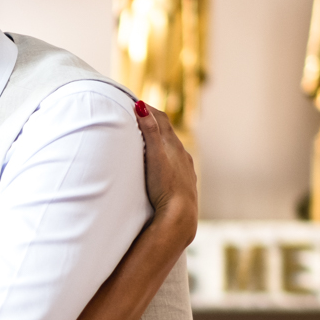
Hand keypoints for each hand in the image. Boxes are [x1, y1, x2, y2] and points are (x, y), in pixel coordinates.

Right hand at [133, 101, 197, 246]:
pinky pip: (177, 166)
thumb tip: (141, 106)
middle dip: (154, 123)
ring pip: (174, 150)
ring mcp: (185, 170)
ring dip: (161, 143)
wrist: (179, 216)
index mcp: (174, 145)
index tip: (134, 103)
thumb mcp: (154, 156)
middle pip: (168, 133)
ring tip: (149, 142)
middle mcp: (183, 155)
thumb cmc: (165, 186)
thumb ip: (149, 131)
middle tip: (139, 118)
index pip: (161, 119)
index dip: (148, 109)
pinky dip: (167, 160)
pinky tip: (164, 168)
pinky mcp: (185, 185)